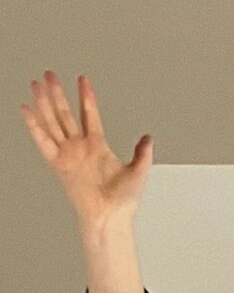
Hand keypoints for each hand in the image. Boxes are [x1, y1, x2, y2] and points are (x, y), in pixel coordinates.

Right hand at [21, 73, 150, 234]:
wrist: (110, 217)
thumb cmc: (123, 201)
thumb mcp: (138, 171)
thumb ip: (142, 153)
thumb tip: (148, 138)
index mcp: (98, 146)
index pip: (89, 114)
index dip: (86, 96)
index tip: (83, 79)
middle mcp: (80, 147)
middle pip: (65, 113)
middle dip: (58, 93)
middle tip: (50, 75)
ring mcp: (68, 154)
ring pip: (52, 122)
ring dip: (44, 103)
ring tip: (36, 84)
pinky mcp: (58, 163)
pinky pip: (43, 141)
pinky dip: (34, 125)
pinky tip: (27, 109)